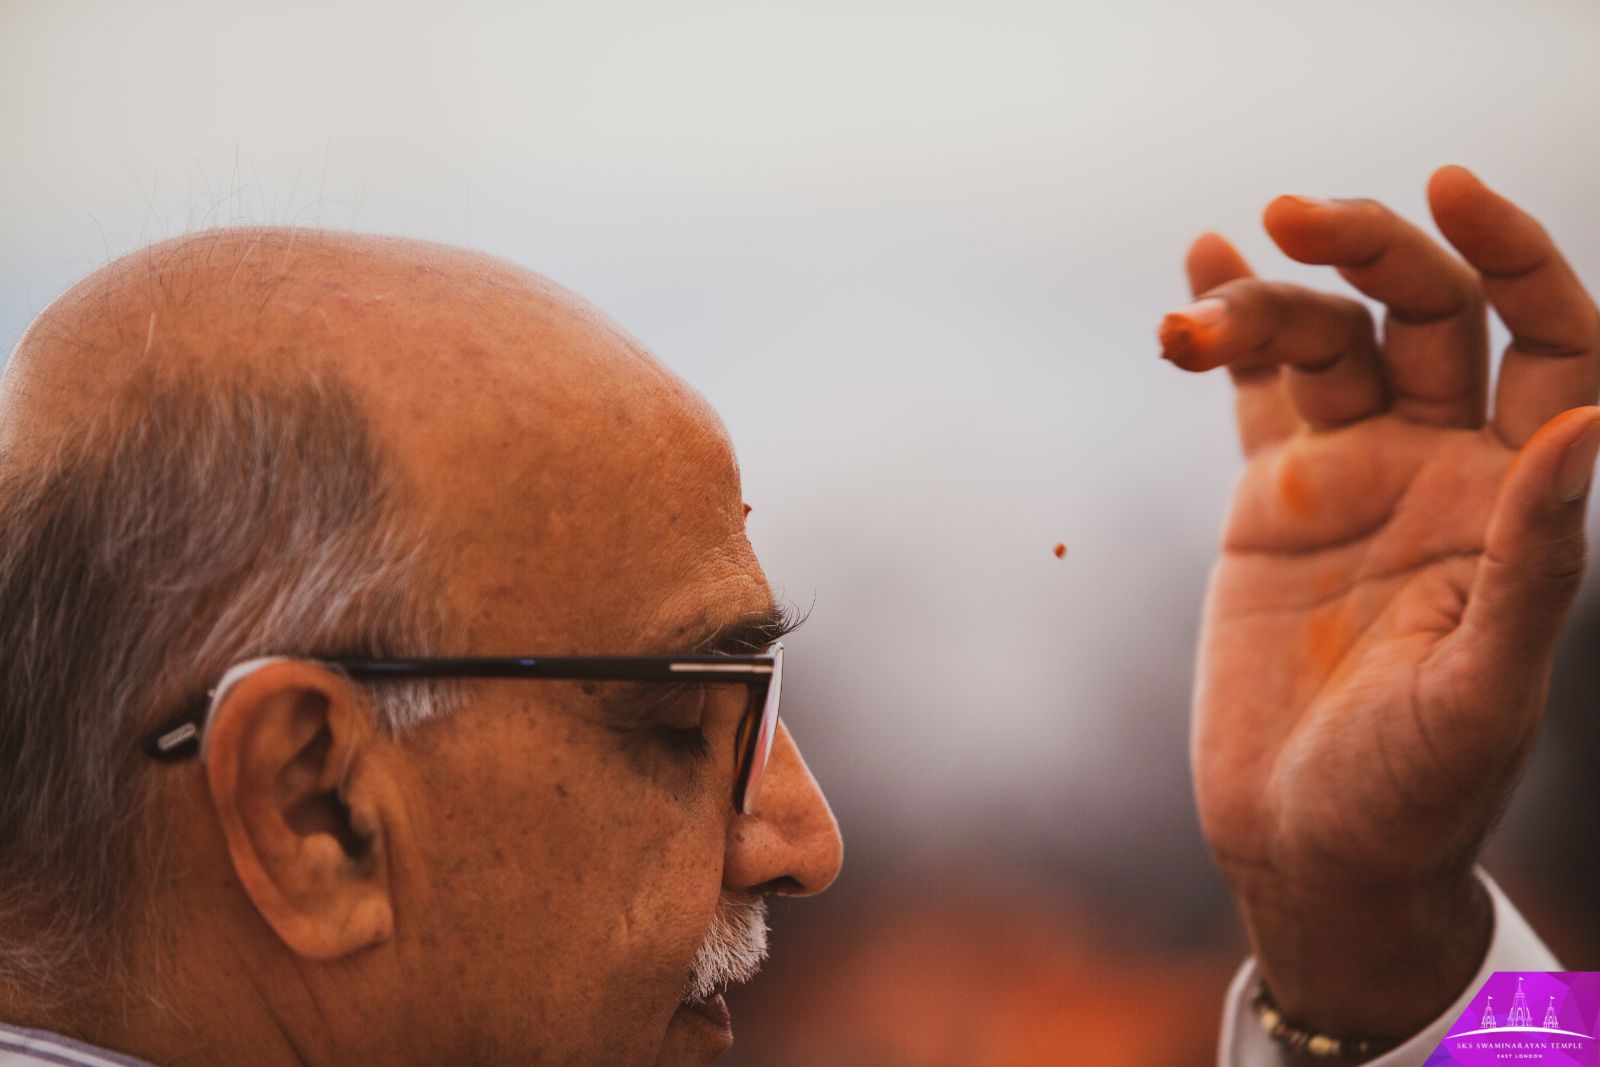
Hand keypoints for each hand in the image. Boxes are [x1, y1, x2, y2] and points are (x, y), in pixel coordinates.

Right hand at [1164, 167, 1599, 1044]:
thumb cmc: (1414, 794)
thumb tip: (1586, 429)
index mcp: (1517, 500)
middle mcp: (1442, 468)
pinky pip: (1254, 393)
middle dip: (1366, 249)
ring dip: (1268, 301)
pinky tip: (1194, 282)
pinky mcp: (1272, 501)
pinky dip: (1225, 334)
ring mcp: (1354, 477)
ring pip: (1325, 341)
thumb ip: (1536, 561)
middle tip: (1294, 214)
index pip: (1549, 340)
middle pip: (1423, 312)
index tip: (1453, 191)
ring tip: (1194, 319)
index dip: (1516, 257)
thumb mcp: (1485, 690)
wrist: (1306, 846)